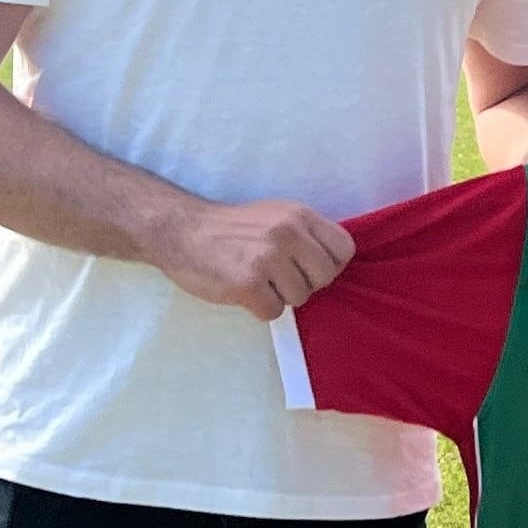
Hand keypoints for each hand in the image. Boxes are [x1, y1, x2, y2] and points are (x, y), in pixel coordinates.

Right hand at [148, 197, 356, 317]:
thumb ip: (306, 234)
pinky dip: (259, 308)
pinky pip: (273, 312)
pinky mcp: (248, 284)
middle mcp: (288, 234)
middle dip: (305, 284)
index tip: (308, 266)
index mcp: (299, 215)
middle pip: (325, 278)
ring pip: (300, 298)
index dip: (329, 264)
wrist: (182, 231)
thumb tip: (333, 264)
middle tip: (279, 277)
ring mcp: (268, 259)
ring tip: (257, 279)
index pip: (344, 249)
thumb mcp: (276, 215)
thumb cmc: (231, 228)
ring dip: (279, 296)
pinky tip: (243, 290)